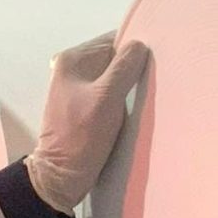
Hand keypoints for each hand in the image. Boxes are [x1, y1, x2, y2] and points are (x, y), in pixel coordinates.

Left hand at [27, 33, 149, 214]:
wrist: (61, 176)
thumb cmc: (82, 137)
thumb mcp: (107, 98)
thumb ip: (124, 67)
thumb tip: (140, 45)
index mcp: (73, 59)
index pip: (113, 41)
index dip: (135, 51)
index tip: (155, 64)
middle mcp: (71, 67)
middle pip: (113, 58)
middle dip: (132, 69)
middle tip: (151, 84)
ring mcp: (76, 86)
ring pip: (113, 76)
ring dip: (128, 86)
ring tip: (142, 97)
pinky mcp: (82, 105)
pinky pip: (108, 92)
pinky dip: (121, 98)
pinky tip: (130, 109)